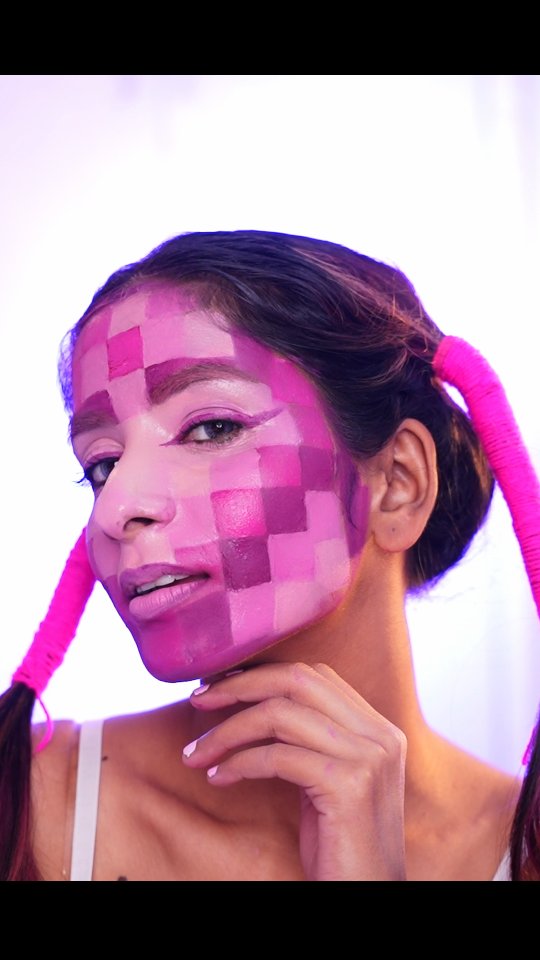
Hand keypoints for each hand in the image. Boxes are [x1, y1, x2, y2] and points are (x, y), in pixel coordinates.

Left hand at [182, 662, 406, 880]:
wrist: (367, 898)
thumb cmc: (340, 847)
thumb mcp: (327, 781)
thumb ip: (308, 740)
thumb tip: (250, 701)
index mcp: (377, 729)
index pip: (314, 675)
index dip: (261, 674)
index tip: (221, 686)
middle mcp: (379, 735)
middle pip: (297, 679)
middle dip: (240, 685)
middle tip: (199, 701)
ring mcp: (368, 757)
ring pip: (280, 715)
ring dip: (227, 731)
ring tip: (196, 754)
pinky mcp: (349, 785)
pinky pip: (277, 757)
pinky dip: (239, 762)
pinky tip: (218, 778)